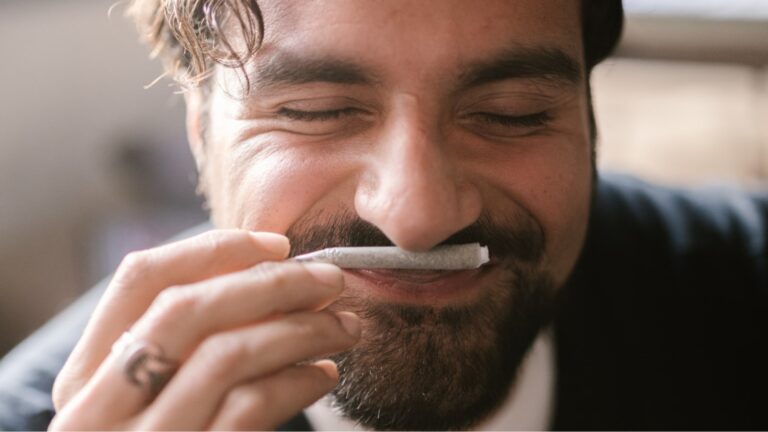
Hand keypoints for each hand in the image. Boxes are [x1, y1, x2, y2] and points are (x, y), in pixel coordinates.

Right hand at [50, 229, 359, 429]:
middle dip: (271, 284)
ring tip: (344, 327)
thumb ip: (191, 342)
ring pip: (226, 355)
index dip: (215, 249)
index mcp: (83, 378)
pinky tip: (325, 374)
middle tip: (331, 281)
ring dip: (301, 331)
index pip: (139, 279)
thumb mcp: (154, 396)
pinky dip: (299, 381)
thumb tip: (275, 274)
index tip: (277, 245)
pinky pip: (251, 407)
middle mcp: (96, 411)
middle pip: (186, 310)